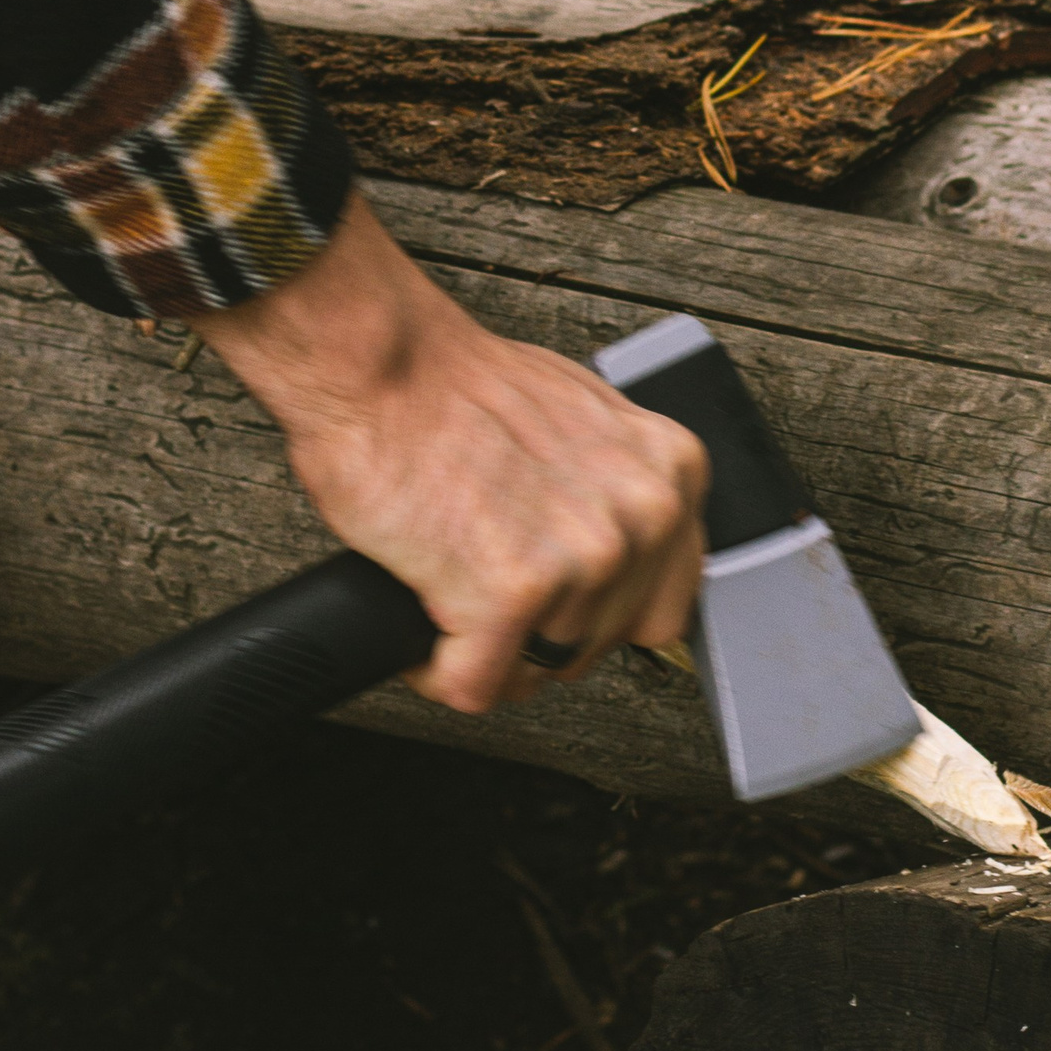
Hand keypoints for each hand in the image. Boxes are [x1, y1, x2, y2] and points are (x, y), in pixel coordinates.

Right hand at [191, 193, 707, 712]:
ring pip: (536, 670)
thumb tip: (625, 548)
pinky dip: (436, 666)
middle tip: (486, 576)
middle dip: (536, 629)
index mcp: (670, 474)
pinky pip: (474, 685)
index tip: (555, 594)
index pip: (661, 607)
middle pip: (596, 646)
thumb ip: (620, 488)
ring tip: (449, 579)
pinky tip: (423, 609)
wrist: (380, 365)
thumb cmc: (456, 387)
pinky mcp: (511, 593)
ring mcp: (582, 557)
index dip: (593, 611)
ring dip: (484, 646)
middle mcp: (642, 516)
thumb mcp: (582, 421)